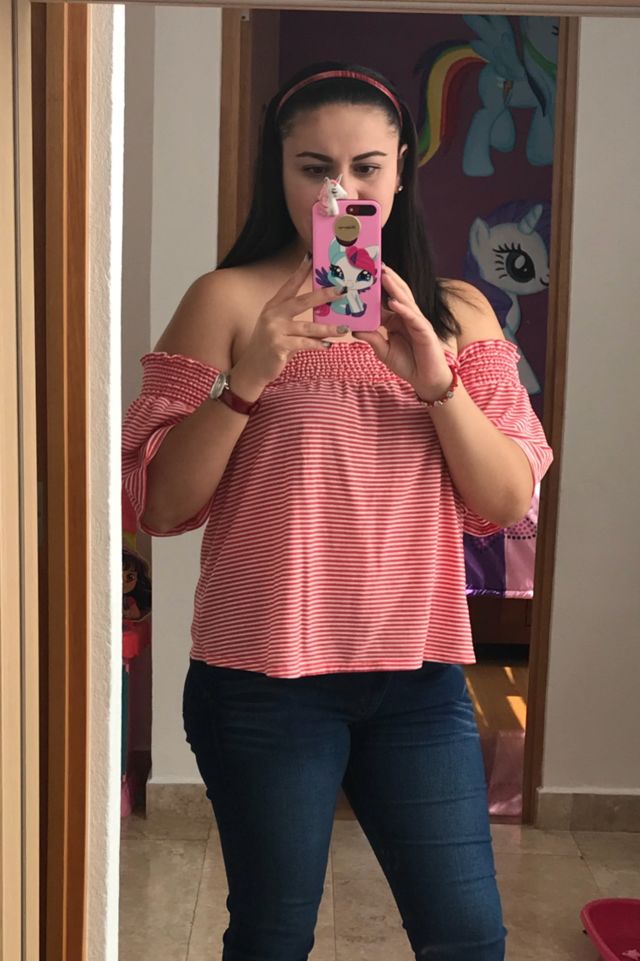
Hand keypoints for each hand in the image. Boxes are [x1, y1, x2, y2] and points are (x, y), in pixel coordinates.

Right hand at [230, 255, 347, 396]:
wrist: (252, 369)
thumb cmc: (270, 347)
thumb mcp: (279, 327)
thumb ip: (294, 318)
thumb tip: (322, 312)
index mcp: (273, 306)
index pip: (289, 285)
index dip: (301, 270)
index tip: (312, 256)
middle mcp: (273, 315)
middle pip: (302, 301)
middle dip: (324, 295)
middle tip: (342, 290)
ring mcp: (274, 330)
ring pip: (308, 327)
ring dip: (328, 328)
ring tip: (344, 328)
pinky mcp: (278, 346)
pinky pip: (304, 344)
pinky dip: (317, 345)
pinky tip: (328, 346)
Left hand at [353, 264, 453, 401]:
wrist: (426, 379)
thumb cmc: (408, 364)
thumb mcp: (383, 351)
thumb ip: (372, 339)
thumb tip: (355, 329)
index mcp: (397, 320)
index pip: (385, 300)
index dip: (376, 289)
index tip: (364, 276)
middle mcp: (407, 317)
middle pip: (397, 293)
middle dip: (388, 279)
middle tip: (375, 265)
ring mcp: (417, 322)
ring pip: (406, 301)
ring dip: (395, 287)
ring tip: (384, 275)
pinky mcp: (424, 331)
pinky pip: (413, 317)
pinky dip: (403, 309)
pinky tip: (393, 302)